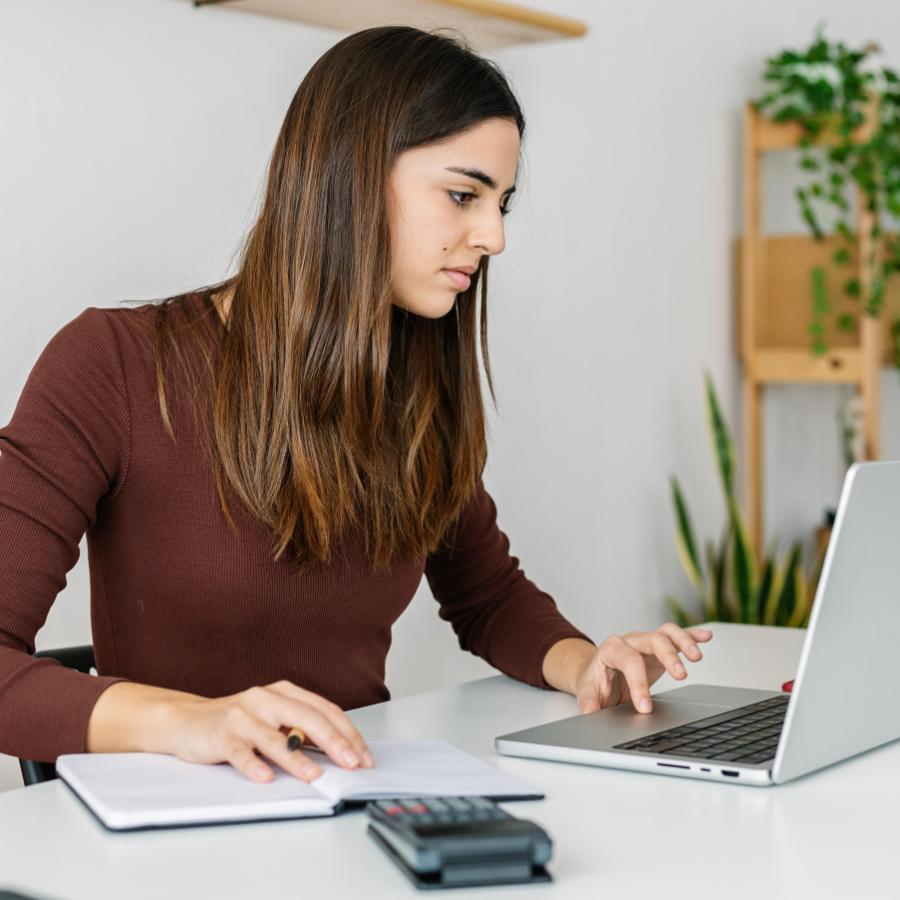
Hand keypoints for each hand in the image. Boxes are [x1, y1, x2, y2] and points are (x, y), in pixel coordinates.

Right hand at [166, 680, 373, 783]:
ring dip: (297, 757)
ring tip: (314, 775)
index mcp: (284, 692)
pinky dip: (253, 765)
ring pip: (274, 737)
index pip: (324, 710)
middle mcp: (266, 698)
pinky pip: (239, 751)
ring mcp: (242, 715)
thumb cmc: (237, 723)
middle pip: (307, 718)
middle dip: (333, 742)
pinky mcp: (220, 734)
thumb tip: (339, 752)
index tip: (363, 755)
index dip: (347, 733)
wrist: (186, 720)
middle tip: (351, 763)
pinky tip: (265, 778)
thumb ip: (301, 730)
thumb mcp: (274, 719)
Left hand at [574, 624, 712, 713]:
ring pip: (667, 632)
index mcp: (611, 650)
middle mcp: (630, 641)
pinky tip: (706, 638)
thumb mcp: (588, 693)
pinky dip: (692, 636)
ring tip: (697, 657)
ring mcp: (646, 642)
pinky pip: (676, 636)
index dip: (638, 683)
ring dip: (684, 641)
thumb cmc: (596, 682)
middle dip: (668, 656)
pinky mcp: (660, 647)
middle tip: (681, 677)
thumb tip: (589, 712)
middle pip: (652, 639)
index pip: (628, 660)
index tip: (646, 708)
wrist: (599, 674)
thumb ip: (589, 702)